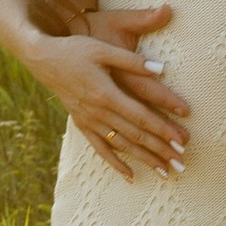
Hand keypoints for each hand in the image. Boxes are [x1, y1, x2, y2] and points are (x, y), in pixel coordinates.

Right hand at [39, 9, 187, 178]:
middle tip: (181, 163)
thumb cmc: (75, 50)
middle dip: (160, 150)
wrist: (43, 60)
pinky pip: (100, 149)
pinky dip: (115, 164)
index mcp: (106, 93)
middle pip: (135, 135)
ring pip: (121, 146)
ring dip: (144, 160)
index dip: (162, 129)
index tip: (181, 140)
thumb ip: (132, 61)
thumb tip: (162, 69)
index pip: (141, 116)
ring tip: (165, 172)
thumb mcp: (103, 49)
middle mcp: (98, 112)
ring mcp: (89, 121)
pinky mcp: (82, 125)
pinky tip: (131, 176)